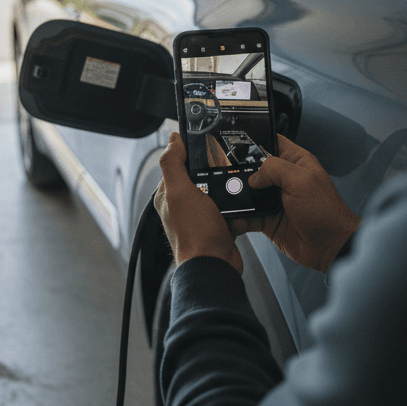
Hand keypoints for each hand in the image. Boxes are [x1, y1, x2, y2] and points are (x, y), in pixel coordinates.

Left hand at [155, 133, 242, 273]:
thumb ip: (173, 164)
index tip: (205, 144)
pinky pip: (230, 206)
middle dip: (214, 171)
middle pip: (200, 175)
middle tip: (223, 168)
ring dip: (228, 189)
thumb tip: (172, 140)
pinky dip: (236, 205)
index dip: (190, 152)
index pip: (176, 163)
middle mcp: (183, 204)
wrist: (215, 265)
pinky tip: (239, 205)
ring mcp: (201, 214)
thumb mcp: (180, 192)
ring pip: (218, 190)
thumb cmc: (195, 235)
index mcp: (168, 194)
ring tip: (231, 190)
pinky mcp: (218, 223)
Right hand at [230, 135, 360, 273]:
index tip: (235, 141)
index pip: (273, 142)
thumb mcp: (301, 180)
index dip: (256, 140)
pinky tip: (231, 216)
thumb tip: (253, 176)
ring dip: (236, 195)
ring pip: (248, 192)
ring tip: (223, 195)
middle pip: (255, 168)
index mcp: (296, 162)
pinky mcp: (268, 219)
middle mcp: (284, 179)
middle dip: (239, 170)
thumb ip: (275, 169)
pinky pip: (248, 215)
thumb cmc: (325, 211)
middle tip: (223, 173)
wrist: (329, 246)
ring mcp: (275, 200)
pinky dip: (238, 217)